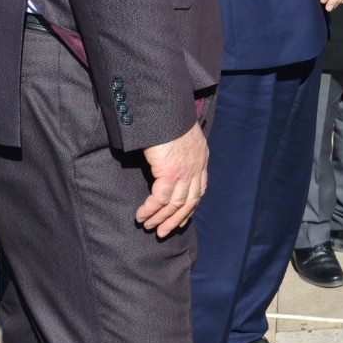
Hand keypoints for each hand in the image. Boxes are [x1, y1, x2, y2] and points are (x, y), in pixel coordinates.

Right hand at [136, 122, 207, 236]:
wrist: (166, 110)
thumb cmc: (168, 120)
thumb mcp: (182, 135)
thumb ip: (180, 149)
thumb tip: (170, 157)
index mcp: (201, 157)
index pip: (200, 189)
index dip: (190, 206)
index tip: (182, 218)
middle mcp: (197, 166)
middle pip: (189, 201)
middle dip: (176, 219)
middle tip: (163, 232)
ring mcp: (185, 171)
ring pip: (175, 204)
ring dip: (161, 218)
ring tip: (148, 226)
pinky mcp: (170, 172)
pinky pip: (160, 198)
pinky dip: (150, 209)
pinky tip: (141, 215)